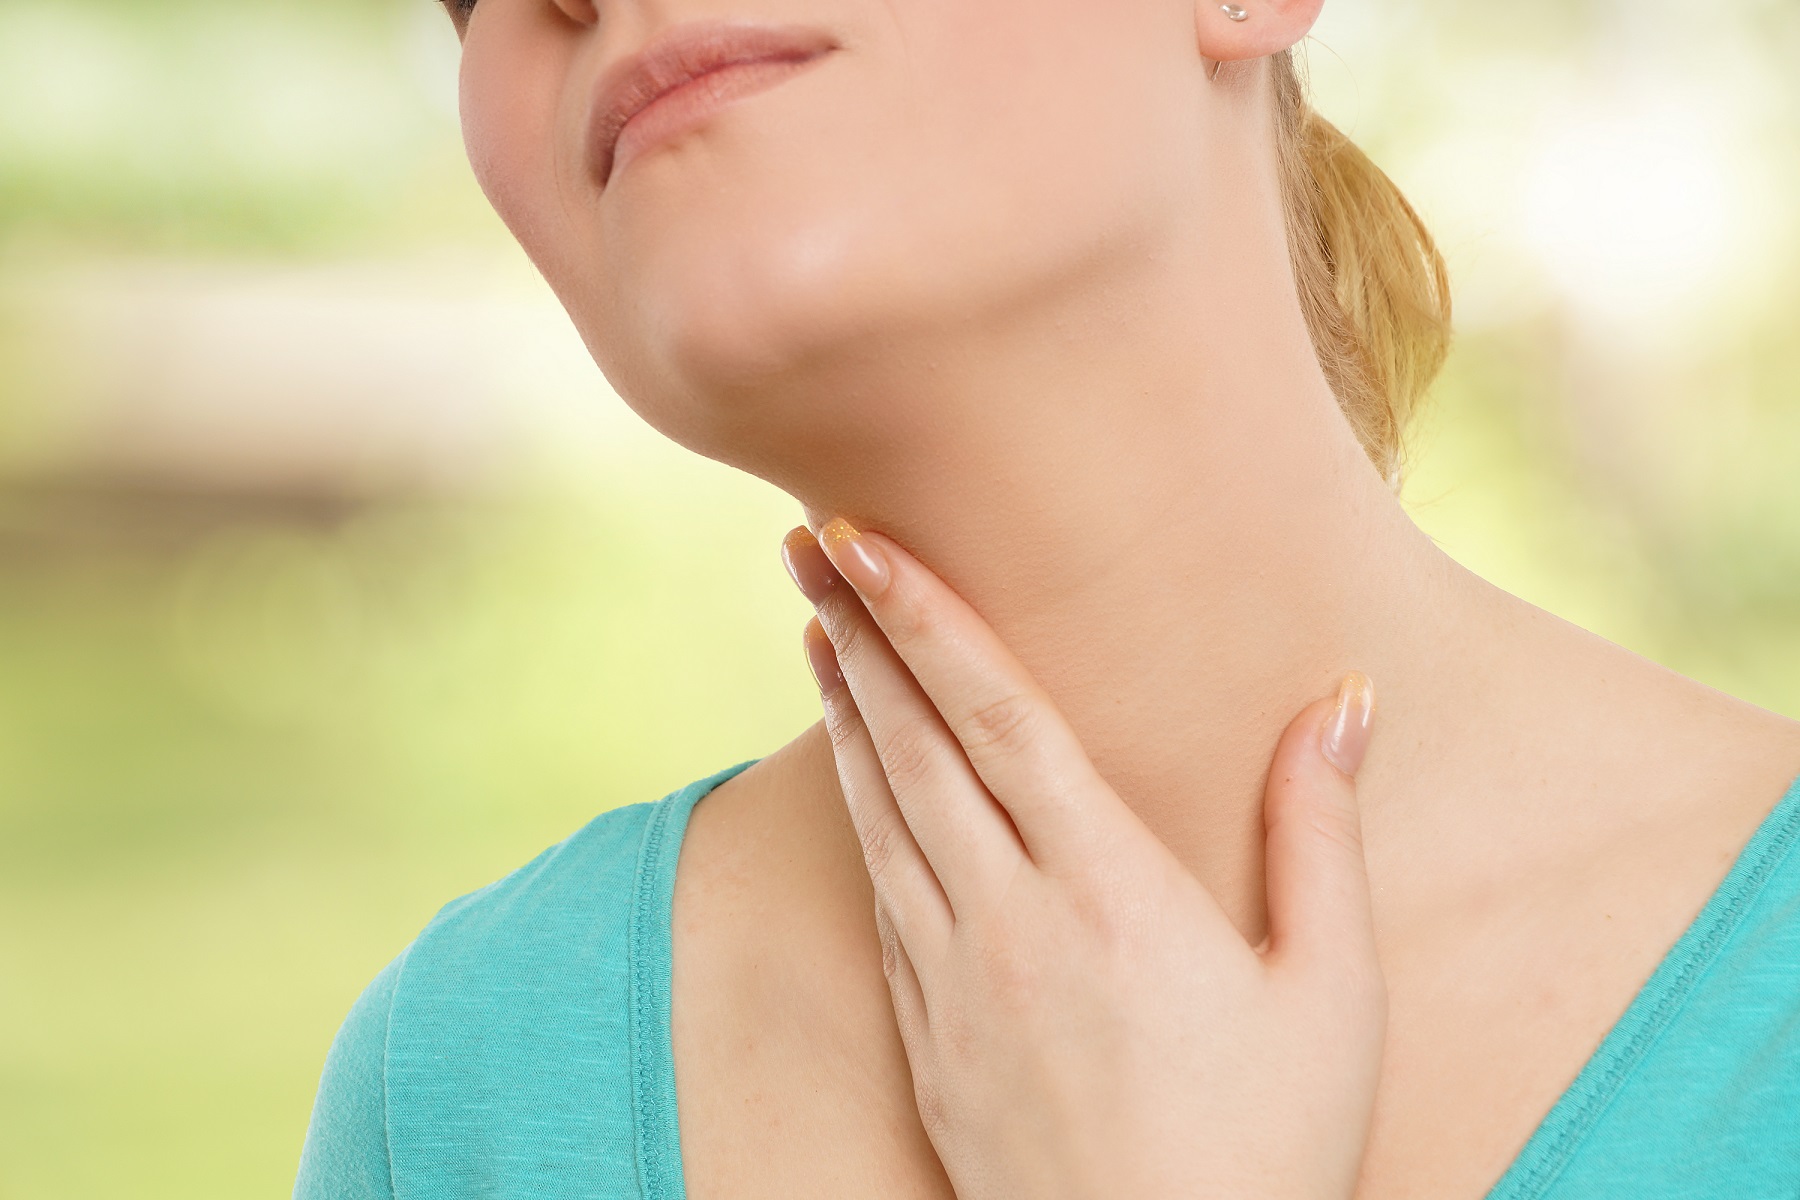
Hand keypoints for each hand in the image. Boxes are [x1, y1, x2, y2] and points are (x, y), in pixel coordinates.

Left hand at [781, 519, 1385, 1199]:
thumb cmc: (1267, 1151)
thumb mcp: (1332, 991)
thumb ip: (1321, 831)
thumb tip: (1345, 696)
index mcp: (1109, 890)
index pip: (999, 717)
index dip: (928, 619)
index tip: (865, 542)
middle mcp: (1009, 921)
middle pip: (914, 746)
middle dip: (859, 633)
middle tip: (805, 547)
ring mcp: (953, 981)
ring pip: (880, 814)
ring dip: (844, 713)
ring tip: (813, 631)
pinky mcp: (927, 1037)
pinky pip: (880, 894)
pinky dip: (856, 813)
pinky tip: (851, 779)